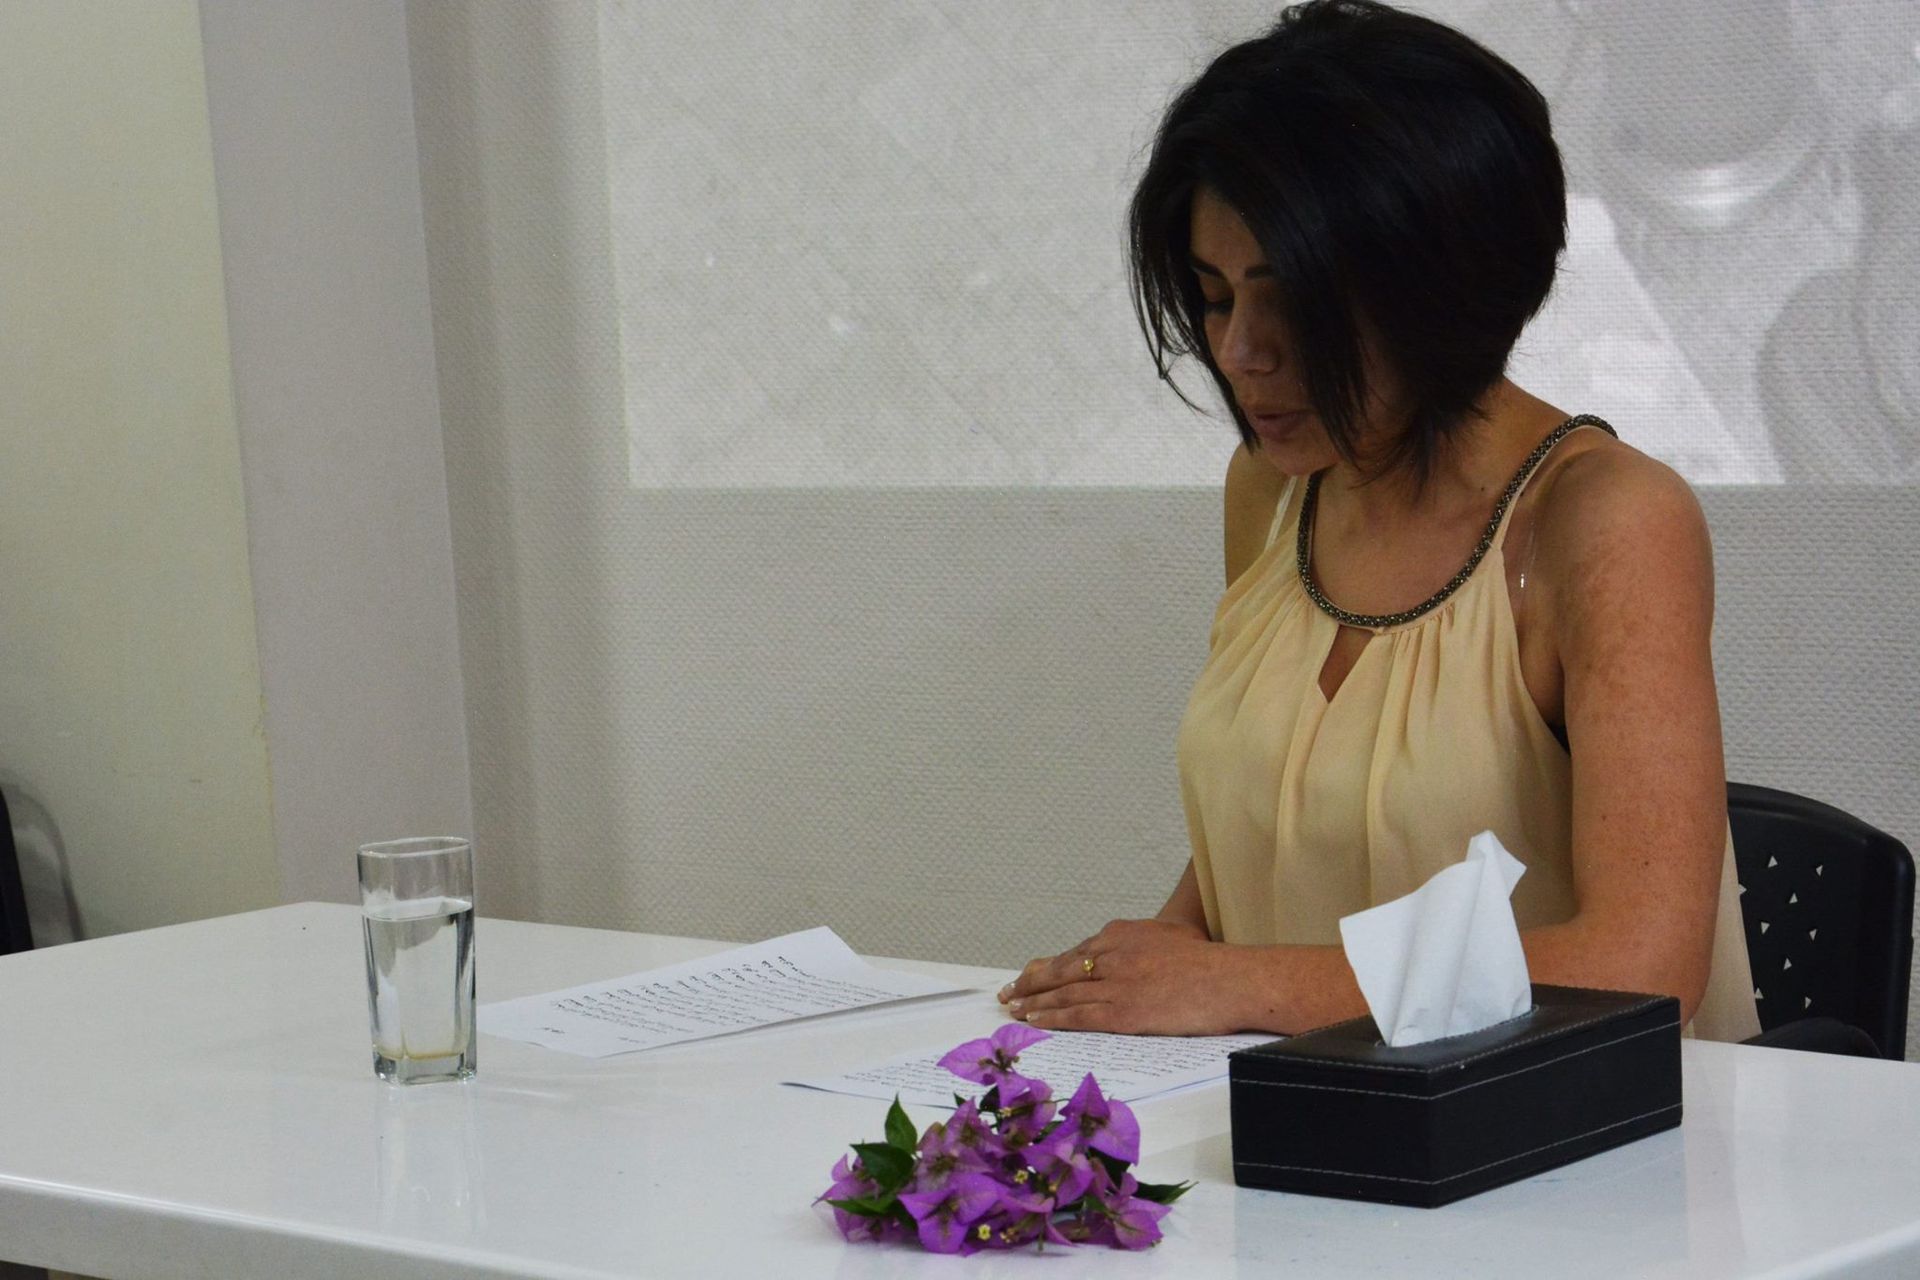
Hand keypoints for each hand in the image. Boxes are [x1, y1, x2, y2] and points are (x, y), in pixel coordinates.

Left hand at [996, 918, 1245, 1035]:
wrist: (1230, 980)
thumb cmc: (1207, 963)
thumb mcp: (1168, 936)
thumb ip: (1138, 943)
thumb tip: (1119, 952)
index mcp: (1121, 934)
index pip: (1076, 953)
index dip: (1050, 966)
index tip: (1032, 974)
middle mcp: (1112, 954)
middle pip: (1060, 970)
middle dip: (1031, 982)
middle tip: (1009, 992)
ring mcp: (1116, 983)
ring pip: (1064, 992)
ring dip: (1035, 1001)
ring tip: (1015, 1008)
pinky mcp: (1123, 1011)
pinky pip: (1078, 1015)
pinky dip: (1054, 1017)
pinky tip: (1037, 1020)